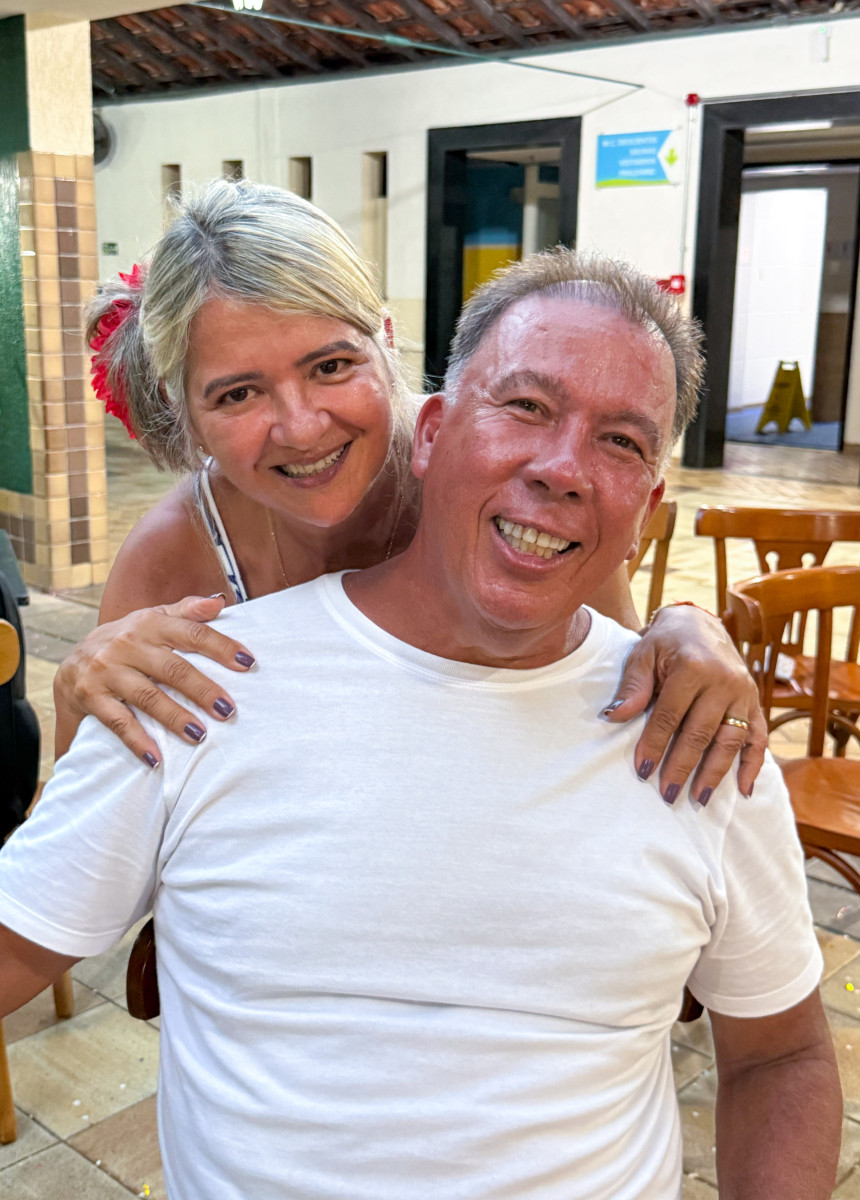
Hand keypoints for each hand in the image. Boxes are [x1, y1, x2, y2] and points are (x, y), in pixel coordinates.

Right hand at [53, 596, 255, 766]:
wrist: (71, 664)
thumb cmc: (126, 642)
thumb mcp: (152, 619)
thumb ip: (186, 611)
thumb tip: (218, 602)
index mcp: (149, 623)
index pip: (191, 633)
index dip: (221, 647)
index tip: (248, 663)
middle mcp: (127, 644)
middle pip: (172, 668)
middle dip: (202, 689)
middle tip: (228, 709)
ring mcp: (107, 670)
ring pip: (147, 696)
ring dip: (175, 717)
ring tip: (199, 735)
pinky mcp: (90, 696)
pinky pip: (118, 721)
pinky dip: (138, 741)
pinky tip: (157, 759)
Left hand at [603, 605, 766, 803]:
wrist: (699, 623)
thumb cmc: (665, 642)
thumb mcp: (643, 654)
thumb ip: (632, 687)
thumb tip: (613, 717)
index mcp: (693, 667)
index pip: (670, 715)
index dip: (655, 744)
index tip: (642, 770)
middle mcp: (724, 681)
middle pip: (701, 732)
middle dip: (683, 766)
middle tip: (667, 794)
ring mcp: (743, 693)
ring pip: (731, 740)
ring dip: (715, 772)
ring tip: (699, 799)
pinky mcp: (755, 702)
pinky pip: (759, 737)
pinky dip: (753, 765)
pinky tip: (743, 790)